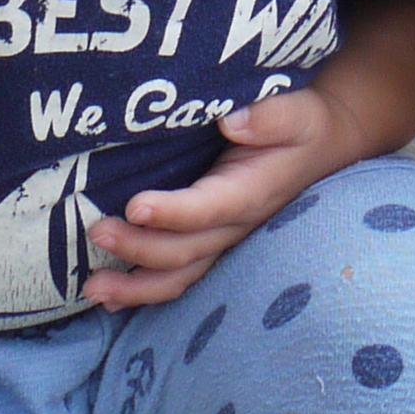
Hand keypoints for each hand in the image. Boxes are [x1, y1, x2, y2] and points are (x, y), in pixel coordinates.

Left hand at [79, 82, 359, 308]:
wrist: (322, 149)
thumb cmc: (302, 125)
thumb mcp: (295, 112)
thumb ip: (269, 117)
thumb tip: (232, 121)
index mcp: (252, 192)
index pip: (209, 208)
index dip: (173, 213)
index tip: (134, 206)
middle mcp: (237, 227)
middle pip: (185, 249)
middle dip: (138, 247)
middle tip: (96, 232)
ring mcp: (226, 244)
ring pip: (180, 277)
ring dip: (135, 287)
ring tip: (92, 288)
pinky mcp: (215, 248)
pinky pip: (181, 279)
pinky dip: (145, 293)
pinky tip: (110, 301)